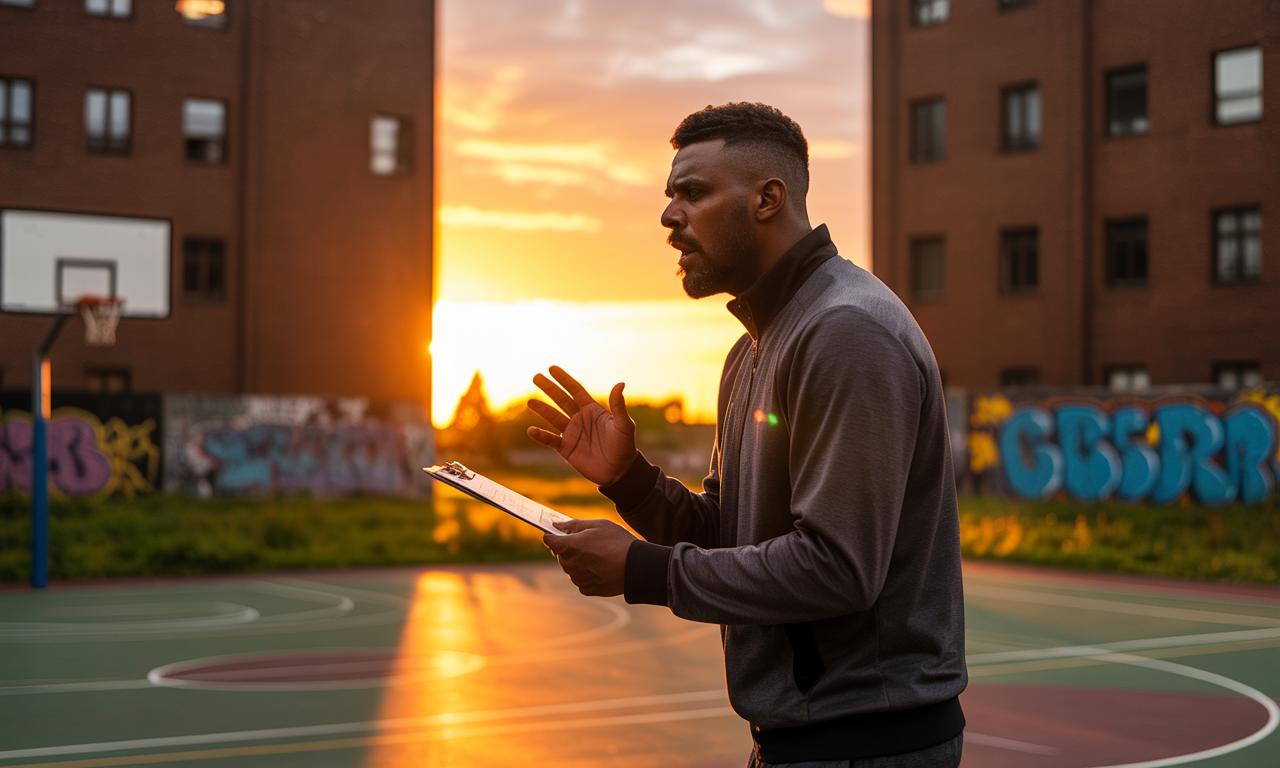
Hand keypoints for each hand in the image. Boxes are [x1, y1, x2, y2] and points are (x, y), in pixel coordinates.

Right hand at [527, 366, 637, 485]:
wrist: (619, 471)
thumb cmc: (624, 446)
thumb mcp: (624, 425)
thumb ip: (619, 406)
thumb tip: (620, 384)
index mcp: (593, 410)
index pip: (576, 390)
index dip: (564, 379)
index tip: (552, 368)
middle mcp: (580, 419)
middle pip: (561, 400)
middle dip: (549, 388)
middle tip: (536, 377)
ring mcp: (572, 433)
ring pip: (553, 417)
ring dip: (542, 409)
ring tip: (530, 401)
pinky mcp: (567, 448)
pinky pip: (551, 440)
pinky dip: (541, 435)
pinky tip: (531, 430)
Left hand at [543, 518, 635, 596]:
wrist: (637, 567)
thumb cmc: (618, 542)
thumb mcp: (598, 525)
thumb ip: (573, 525)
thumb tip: (556, 525)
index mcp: (569, 546)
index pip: (549, 540)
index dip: (553, 535)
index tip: (560, 534)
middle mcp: (569, 564)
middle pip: (561, 554)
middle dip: (571, 548)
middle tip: (592, 544)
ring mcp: (577, 579)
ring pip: (572, 567)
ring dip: (580, 562)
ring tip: (601, 556)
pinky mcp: (586, 589)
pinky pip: (581, 579)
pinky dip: (588, 574)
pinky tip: (603, 568)